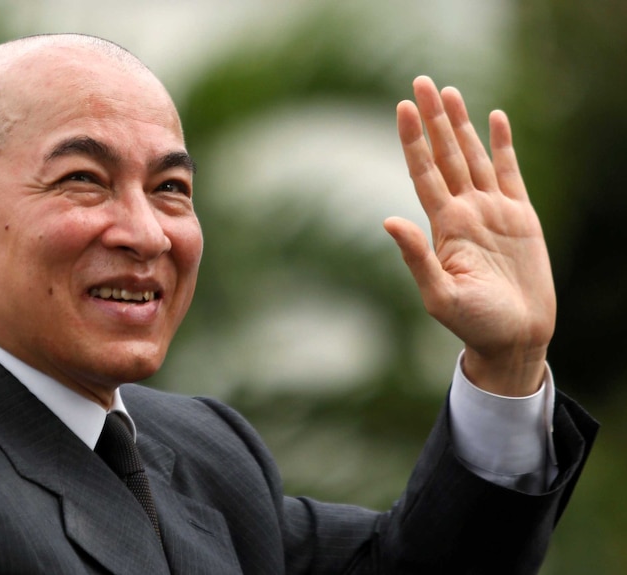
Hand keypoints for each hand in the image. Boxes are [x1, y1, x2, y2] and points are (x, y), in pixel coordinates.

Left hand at [384, 76, 554, 396]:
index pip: (423, 172)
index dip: (413, 140)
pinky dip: (502, 145)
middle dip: (433, 119)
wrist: (514, 337)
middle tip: (421, 82)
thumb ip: (416, 257)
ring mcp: (492, 211)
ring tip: (448, 92)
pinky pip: (510, 172)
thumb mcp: (439, 295)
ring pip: (473, 156)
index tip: (402, 108)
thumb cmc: (473, 323)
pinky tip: (495, 119)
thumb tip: (388, 220)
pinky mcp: (520, 217)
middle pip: (445, 154)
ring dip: (460, 124)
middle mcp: (464, 211)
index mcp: (444, 226)